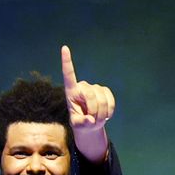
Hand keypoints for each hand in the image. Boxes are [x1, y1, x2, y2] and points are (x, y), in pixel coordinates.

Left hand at [62, 45, 112, 161]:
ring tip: (97, 120)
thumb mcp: (77, 126)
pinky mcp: (105, 91)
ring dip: (101, 114)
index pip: (68, 74)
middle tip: (92, 122)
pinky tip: (105, 115)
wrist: (91, 123)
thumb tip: (90, 120)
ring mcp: (95, 87)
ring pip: (102, 100)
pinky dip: (109, 111)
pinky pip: (110, 100)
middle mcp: (83, 86)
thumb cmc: (80, 123)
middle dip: (93, 111)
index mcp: (71, 91)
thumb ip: (81, 123)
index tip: (64, 48)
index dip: (67, 62)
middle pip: (91, 96)